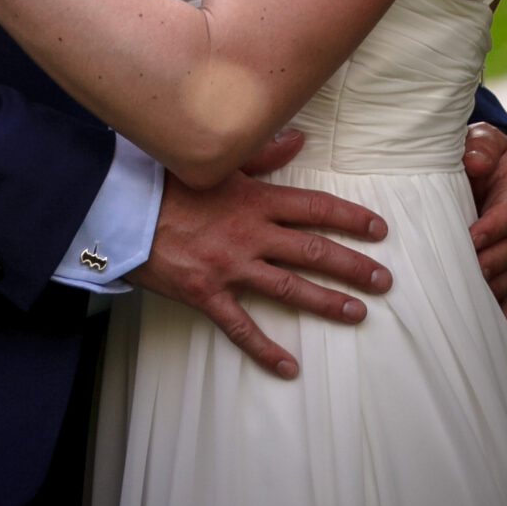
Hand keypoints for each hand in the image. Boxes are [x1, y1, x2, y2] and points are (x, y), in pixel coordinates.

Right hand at [128, 128, 390, 379]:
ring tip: (357, 313)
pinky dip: (265, 350)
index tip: (379, 229)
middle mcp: (250, 234)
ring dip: (326, 302)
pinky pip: (241, 327)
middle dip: (352, 266)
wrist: (123, 210)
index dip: (350, 218)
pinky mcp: (207, 295)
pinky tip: (290, 367)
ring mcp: (231, 267)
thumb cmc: (169, 180)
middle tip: (384, 280)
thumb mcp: (217, 161)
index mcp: (255, 199)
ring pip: (289, 288)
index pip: (314, 207)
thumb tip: (299, 138)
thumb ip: (262, 153)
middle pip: (312, 251)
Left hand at [464, 123, 506, 324]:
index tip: (472, 238)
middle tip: (469, 272)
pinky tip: (494, 327)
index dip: (492, 228)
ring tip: (470, 302)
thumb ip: (482, 146)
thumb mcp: (484, 140)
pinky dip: (505, 310)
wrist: (491, 171)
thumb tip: (474, 161)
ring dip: (493, 289)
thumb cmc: (482, 154)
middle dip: (490, 263)